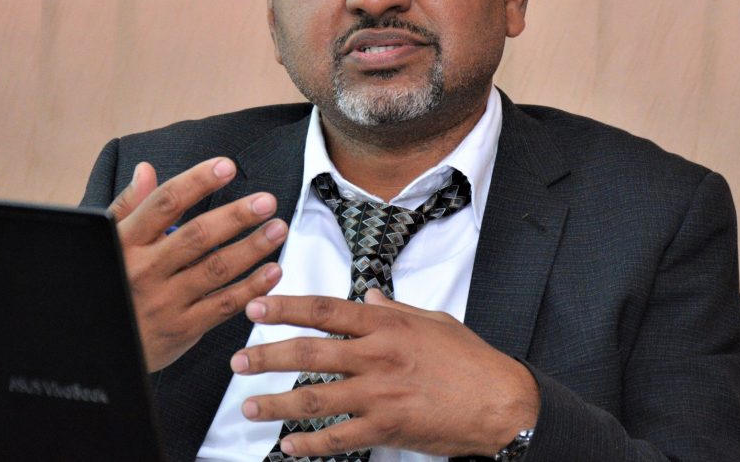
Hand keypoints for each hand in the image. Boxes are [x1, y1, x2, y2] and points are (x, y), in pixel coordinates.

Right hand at [109, 158, 286, 371]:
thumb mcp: (107, 245)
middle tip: (266, 201)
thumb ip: (129, 207)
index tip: (225, 166)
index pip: (165, 204)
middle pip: (197, 236)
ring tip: (277, 229)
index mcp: (126, 242)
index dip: (197, 181)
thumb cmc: (109, 287)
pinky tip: (272, 271)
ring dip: (252, 248)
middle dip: (236, 216)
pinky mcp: (182, 328)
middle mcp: (145, 270)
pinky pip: (223, 305)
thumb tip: (146, 170)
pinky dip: (251, 287)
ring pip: (215, 269)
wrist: (95, 350)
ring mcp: (165, 301)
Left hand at [229, 290, 538, 456]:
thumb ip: (396, 309)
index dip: (286, 308)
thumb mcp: (435, 321)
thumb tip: (370, 295)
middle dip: (267, 356)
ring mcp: (379, 394)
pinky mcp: (386, 428)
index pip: (325, 310)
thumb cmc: (472, 361)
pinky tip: (288, 445)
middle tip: (239, 360)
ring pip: (314, 398)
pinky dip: (309, 444)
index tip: (256, 308)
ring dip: (275, 403)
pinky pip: (338, 438)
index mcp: (387, 325)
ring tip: (248, 405)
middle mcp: (377, 356)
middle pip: (308, 353)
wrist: (501, 403)